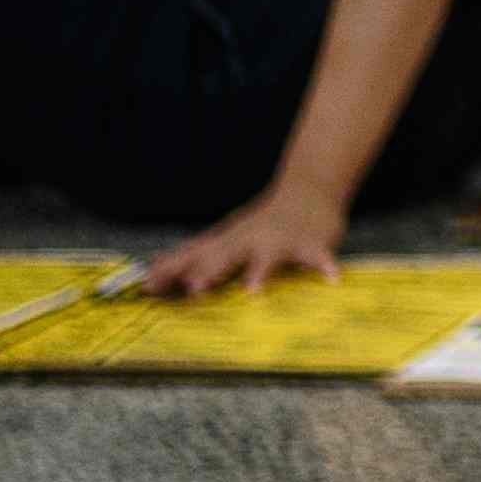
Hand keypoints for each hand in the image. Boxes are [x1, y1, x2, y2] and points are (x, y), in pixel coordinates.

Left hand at [143, 186, 348, 297]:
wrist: (309, 191)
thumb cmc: (263, 224)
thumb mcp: (227, 236)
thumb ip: (196, 254)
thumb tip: (154, 267)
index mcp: (228, 240)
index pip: (194, 254)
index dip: (172, 269)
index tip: (148, 285)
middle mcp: (249, 239)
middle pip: (226, 254)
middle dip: (210, 270)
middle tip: (194, 289)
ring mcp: (280, 240)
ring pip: (268, 254)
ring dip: (260, 270)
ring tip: (253, 290)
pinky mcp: (311, 243)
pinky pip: (318, 256)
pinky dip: (325, 265)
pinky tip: (332, 279)